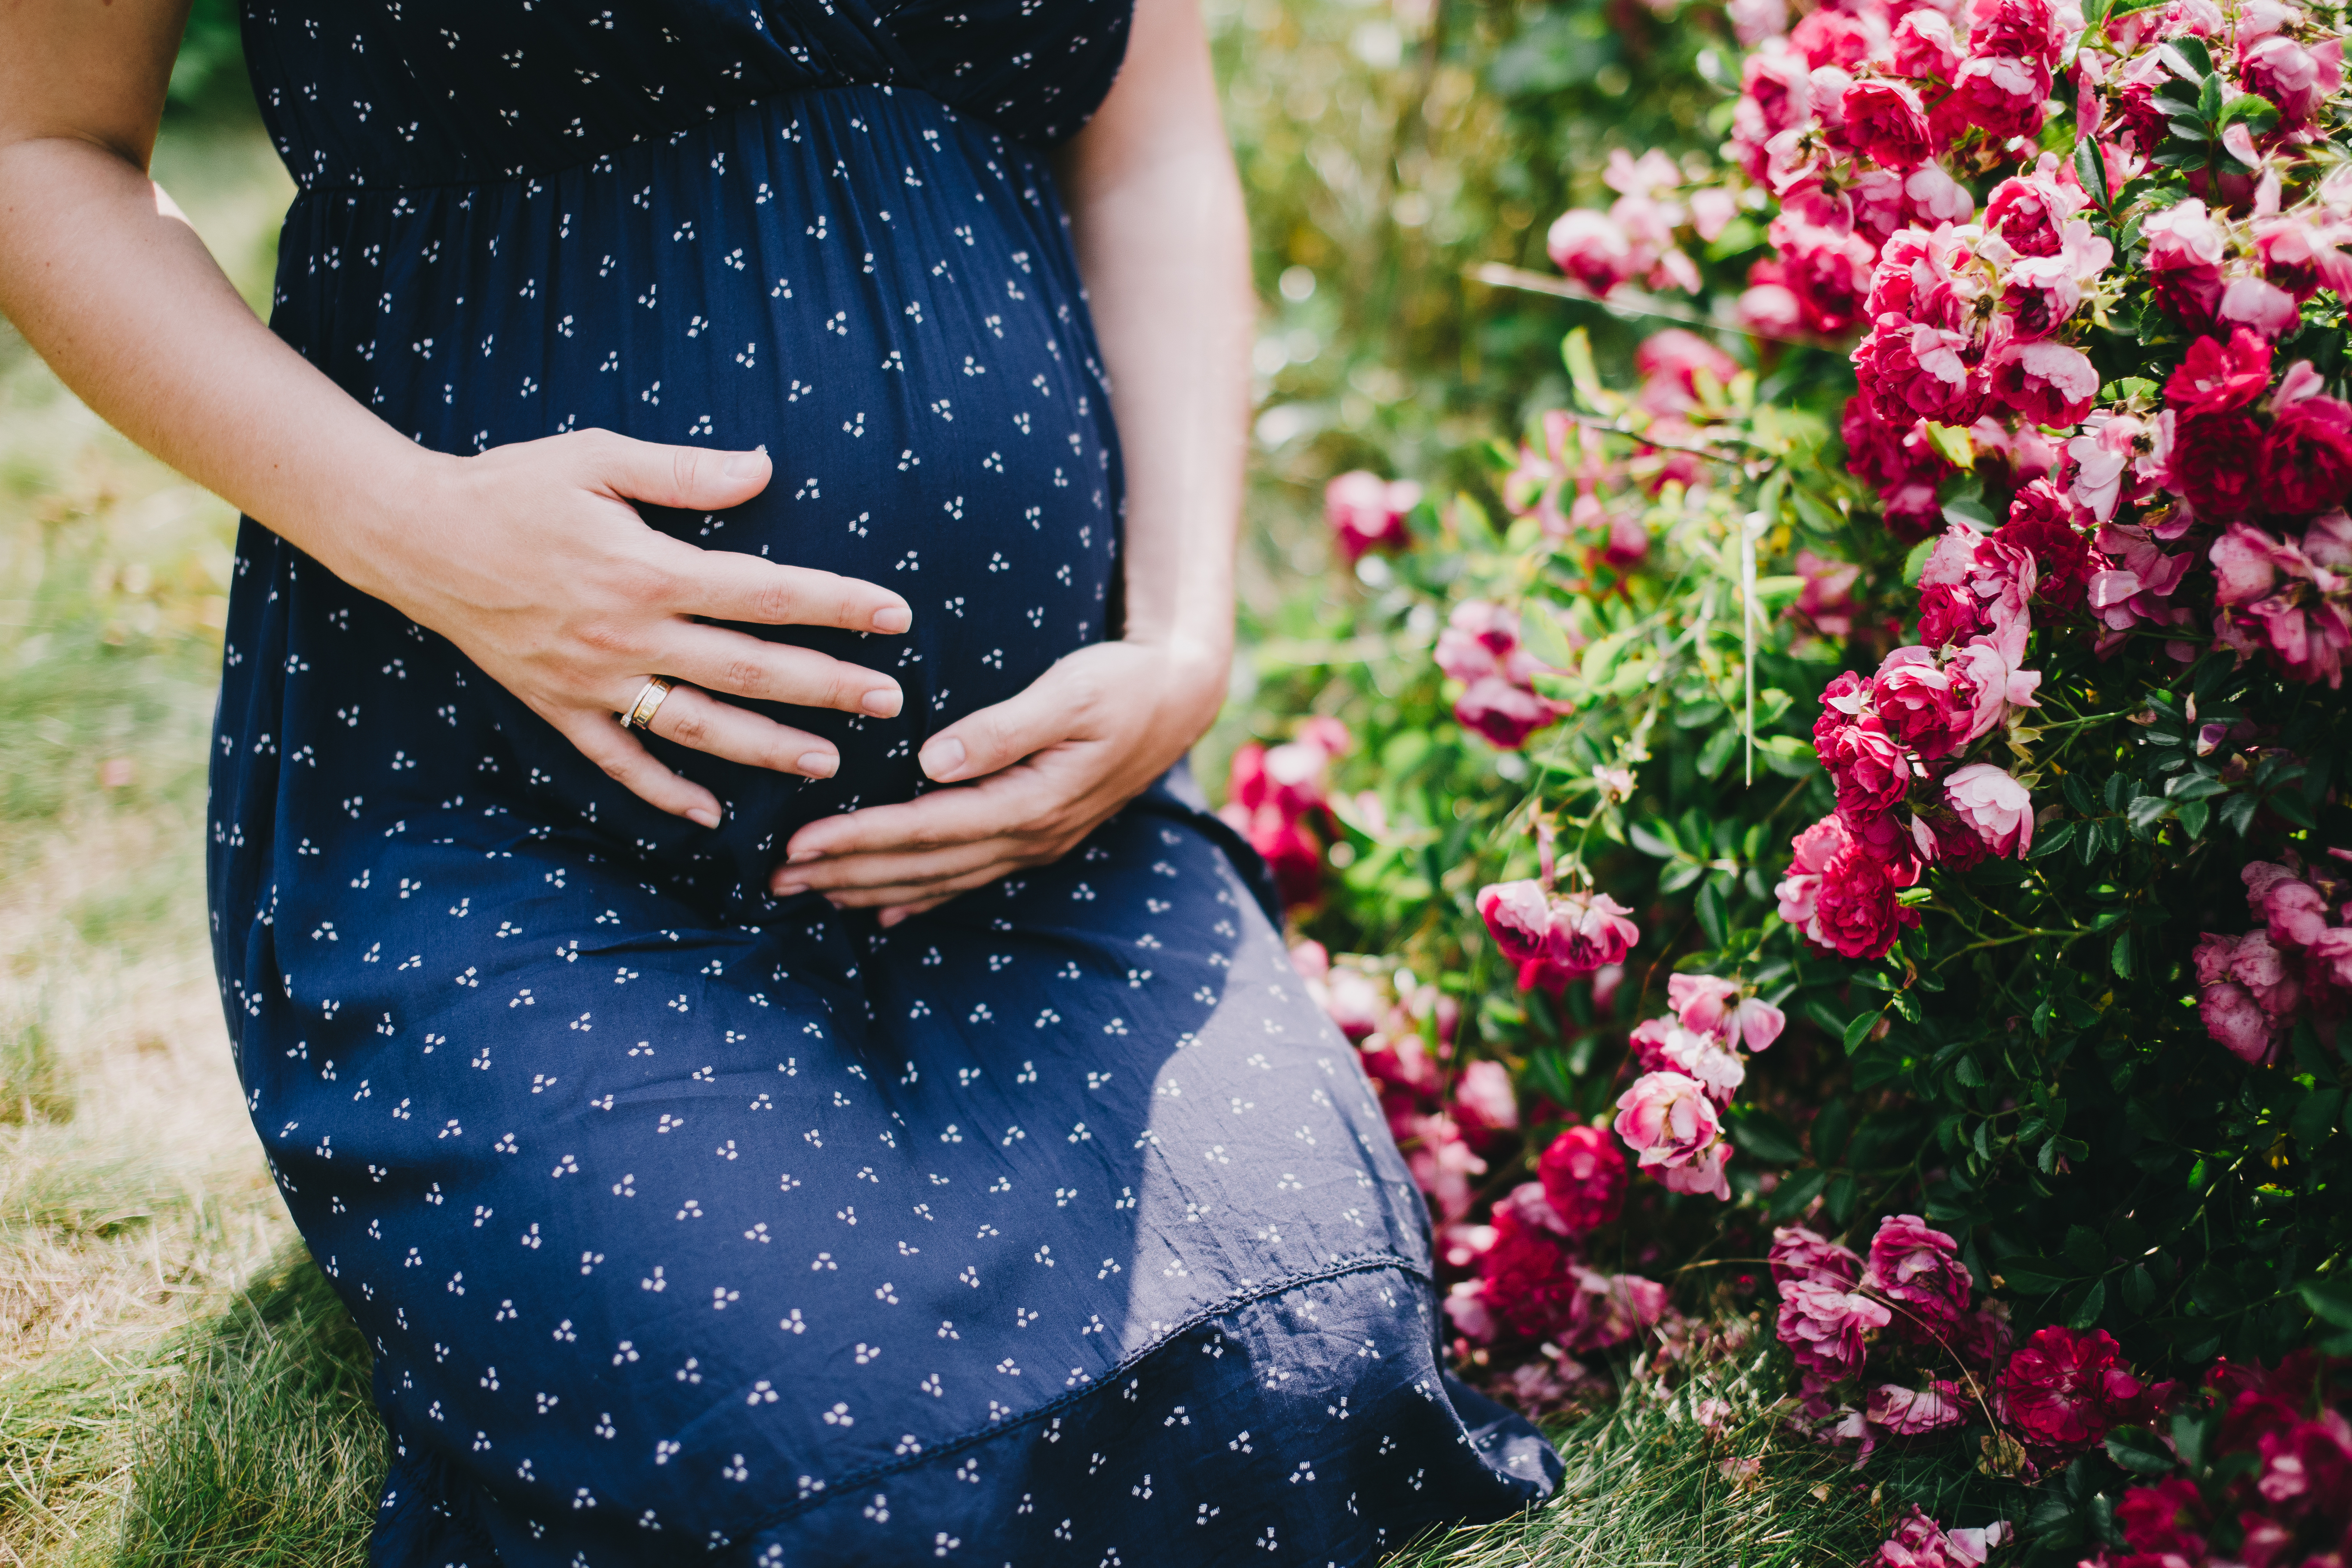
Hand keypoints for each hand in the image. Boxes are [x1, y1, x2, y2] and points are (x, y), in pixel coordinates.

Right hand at [344, 430, 910, 827]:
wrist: (413, 535)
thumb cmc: (511, 486)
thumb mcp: (597, 457)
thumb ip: (684, 473)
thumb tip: (764, 468)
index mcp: (647, 570)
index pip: (765, 594)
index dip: (836, 603)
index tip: (895, 615)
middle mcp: (628, 634)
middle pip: (749, 669)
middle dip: (826, 687)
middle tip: (891, 702)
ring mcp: (593, 679)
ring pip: (697, 726)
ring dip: (766, 748)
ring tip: (829, 764)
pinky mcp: (558, 707)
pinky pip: (619, 761)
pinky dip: (663, 792)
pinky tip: (709, 817)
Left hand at [769, 638, 1228, 923]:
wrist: (1180, 698)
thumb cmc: (1121, 682)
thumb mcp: (1070, 692)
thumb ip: (1004, 727)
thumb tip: (935, 757)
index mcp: (1030, 800)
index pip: (926, 829)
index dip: (859, 839)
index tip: (798, 845)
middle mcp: (1029, 835)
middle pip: (922, 865)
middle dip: (845, 874)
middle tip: (774, 883)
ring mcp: (1034, 844)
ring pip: (938, 880)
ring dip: (871, 889)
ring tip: (808, 896)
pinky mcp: (1036, 837)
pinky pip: (967, 878)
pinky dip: (920, 898)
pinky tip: (883, 913)